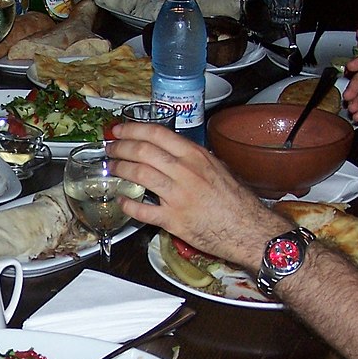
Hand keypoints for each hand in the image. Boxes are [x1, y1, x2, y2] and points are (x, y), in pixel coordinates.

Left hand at [104, 122, 288, 268]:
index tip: (119, 130)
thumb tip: (173, 152)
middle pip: (143, 151)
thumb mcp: (217, 169)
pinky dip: (128, 204)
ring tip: (112, 168)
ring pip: (139, 175)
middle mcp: (185, 172)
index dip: (133, 130)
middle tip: (109, 148)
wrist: (248, 228)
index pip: (157, 134)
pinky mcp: (173, 220)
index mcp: (195, 156)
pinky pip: (142, 210)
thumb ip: (194, 159)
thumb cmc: (236, 200)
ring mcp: (177, 195)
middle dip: (120, 147)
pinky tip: (121, 200)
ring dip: (120, 169)